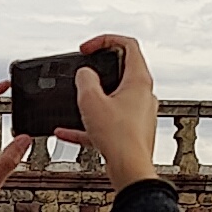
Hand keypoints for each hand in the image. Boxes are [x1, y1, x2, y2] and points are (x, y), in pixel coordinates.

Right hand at [74, 32, 160, 184]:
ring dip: (92, 99)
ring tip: (76, 102)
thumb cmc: (119, 137)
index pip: (128, 45)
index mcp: (139, 80)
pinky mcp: (131, 132)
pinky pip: (107, 122)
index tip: (87, 49)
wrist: (130, 171)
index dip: (105, 40)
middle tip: (82, 73)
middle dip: (98, 70)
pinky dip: (89, 123)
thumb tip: (85, 74)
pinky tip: (68, 131)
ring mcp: (138, 114)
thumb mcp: (91, 101)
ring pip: (113, 98)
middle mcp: (143, 95)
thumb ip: (85, 80)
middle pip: (122, 70)